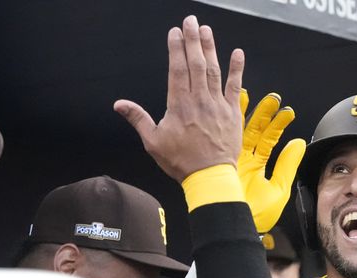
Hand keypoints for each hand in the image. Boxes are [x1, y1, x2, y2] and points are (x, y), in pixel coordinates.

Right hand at [114, 15, 243, 181]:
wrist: (209, 176)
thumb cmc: (181, 161)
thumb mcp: (153, 142)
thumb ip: (138, 119)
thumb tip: (119, 104)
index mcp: (179, 104)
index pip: (177, 69)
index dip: (176, 48)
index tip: (175, 32)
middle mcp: (199, 100)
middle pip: (195, 63)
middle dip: (192, 40)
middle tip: (191, 21)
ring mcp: (217, 105)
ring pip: (214, 70)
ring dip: (210, 48)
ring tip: (206, 30)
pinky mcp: (232, 113)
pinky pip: (235, 87)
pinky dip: (237, 69)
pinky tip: (238, 53)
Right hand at [237, 91, 305, 232]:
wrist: (236, 225)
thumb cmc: (256, 214)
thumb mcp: (278, 189)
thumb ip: (287, 165)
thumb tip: (298, 144)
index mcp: (255, 165)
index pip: (267, 139)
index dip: (277, 124)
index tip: (286, 111)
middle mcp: (243, 159)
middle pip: (253, 130)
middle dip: (262, 113)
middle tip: (272, 97)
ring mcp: (230, 158)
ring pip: (238, 130)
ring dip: (245, 112)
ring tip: (249, 93)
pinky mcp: (221, 161)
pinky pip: (226, 137)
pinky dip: (230, 121)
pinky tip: (232, 105)